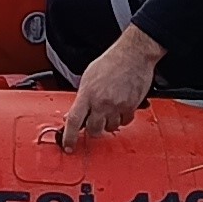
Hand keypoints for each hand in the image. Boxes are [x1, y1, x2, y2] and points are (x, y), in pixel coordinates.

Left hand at [55, 25, 163, 146]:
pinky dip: (122, 120)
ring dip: (108, 124)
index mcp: (87, 94)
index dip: (70, 137)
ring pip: (110, 128)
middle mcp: (101, 102)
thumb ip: (81, 97)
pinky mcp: (131, 107)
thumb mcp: (88, 77)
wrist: (133, 54)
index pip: (74, 121)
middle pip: (93, 130)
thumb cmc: (111, 62)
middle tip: (93, 122)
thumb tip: (73, 114)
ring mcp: (117, 106)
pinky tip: (120, 110)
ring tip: (108, 111)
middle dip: (92, 129)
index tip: (69, 146)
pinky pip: (125, 122)